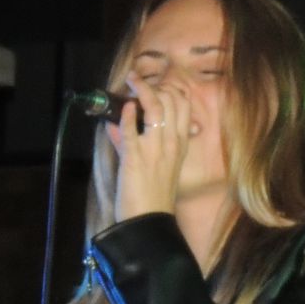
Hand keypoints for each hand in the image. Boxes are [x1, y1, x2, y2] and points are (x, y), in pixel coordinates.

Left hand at [107, 72, 191, 221]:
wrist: (149, 221)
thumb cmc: (154, 196)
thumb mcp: (159, 166)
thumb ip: (139, 141)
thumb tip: (121, 122)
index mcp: (180, 144)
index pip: (183, 106)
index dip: (170, 90)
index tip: (157, 85)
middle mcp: (171, 143)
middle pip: (171, 101)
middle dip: (155, 86)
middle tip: (139, 83)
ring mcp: (154, 148)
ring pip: (155, 107)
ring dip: (141, 90)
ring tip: (131, 82)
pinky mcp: (135, 156)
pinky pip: (131, 128)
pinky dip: (126, 114)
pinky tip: (123, 107)